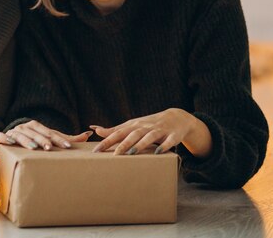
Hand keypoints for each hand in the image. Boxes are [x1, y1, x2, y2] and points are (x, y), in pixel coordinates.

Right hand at [0, 120, 92, 150]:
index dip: (58, 139)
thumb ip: (67, 138)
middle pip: (35, 133)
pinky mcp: (2, 138)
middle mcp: (24, 127)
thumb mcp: (50, 139)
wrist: (12, 140)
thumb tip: (88, 133)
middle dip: (43, 140)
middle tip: (50, 148)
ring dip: (26, 140)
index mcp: (36, 126)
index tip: (67, 146)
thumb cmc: (35, 141)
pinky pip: (1, 137)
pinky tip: (10, 142)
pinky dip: (4, 138)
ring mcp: (13, 132)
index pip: (49, 132)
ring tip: (34, 147)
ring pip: (20, 135)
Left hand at [91, 108, 212, 156]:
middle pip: (132, 134)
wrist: (176, 118)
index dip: (107, 141)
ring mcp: (159, 130)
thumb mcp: (132, 126)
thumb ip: (114, 130)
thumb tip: (96, 130)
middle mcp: (145, 127)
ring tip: (131, 153)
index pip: (118, 133)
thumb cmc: (149, 125)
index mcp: (134, 126)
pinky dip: (164, 146)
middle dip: (122, 144)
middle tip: (113, 155)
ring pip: (149, 137)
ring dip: (140, 144)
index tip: (96, 151)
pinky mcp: (173, 135)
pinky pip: (169, 141)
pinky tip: (158, 152)